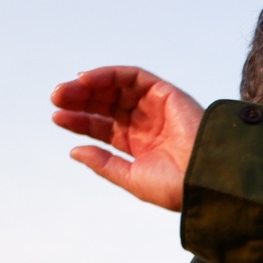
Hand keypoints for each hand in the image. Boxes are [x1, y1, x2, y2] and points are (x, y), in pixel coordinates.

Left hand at [51, 67, 203, 210]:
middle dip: (80, 100)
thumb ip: (104, 164)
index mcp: (140, 145)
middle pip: (106, 105)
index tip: (57, 118)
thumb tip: (74, 150)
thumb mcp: (132, 178)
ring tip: (65, 91)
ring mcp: (156, 107)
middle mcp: (146, 124)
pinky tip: (87, 80)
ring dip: (89, 86)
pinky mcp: (166, 93)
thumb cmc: (176, 187)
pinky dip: (108, 74)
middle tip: (56, 99)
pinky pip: (133, 76)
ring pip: (116, 88)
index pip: (103, 127)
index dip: (79, 121)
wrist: (207, 179)